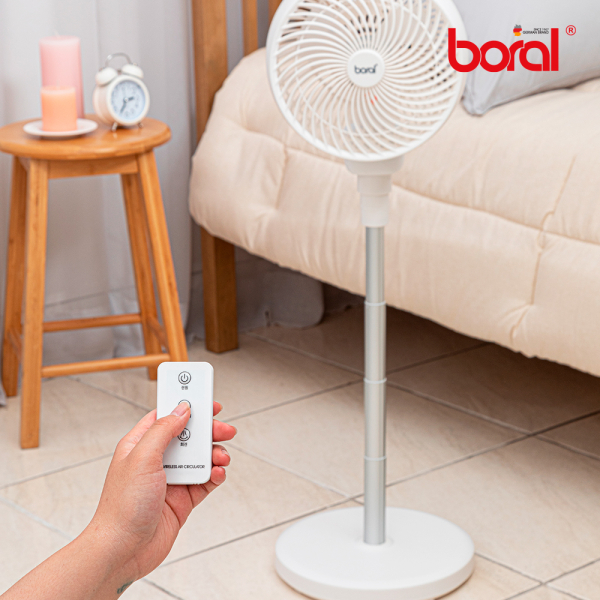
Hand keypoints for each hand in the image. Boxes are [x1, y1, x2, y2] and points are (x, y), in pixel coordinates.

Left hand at [85, 402, 235, 583]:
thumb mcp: (142, 457)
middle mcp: (157, 460)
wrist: (123, 551)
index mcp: (141, 444)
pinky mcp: (183, 499)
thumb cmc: (121, 508)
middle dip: (209, 431)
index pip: (166, 416)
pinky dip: (215, 475)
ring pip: (200, 457)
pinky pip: (205, 480)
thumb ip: (164, 430)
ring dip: (215, 454)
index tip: (205, 399)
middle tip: (224, 430)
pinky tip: (217, 474)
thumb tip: (181, 410)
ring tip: (221, 458)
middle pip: (189, 435)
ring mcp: (171, 479)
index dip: (186, 405)